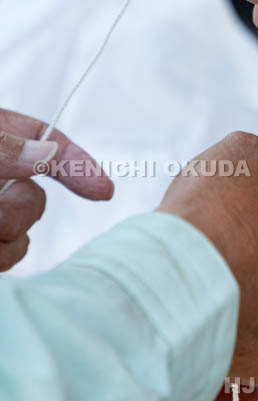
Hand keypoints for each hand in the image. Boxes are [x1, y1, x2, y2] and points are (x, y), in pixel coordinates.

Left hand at [0, 109, 113, 269]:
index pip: (50, 147)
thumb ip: (5, 148)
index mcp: (2, 142)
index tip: (104, 190)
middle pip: (33, 202)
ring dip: (4, 237)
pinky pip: (6, 258)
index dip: (79, 166)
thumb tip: (45, 155)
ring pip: (19, 238)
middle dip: (18, 212)